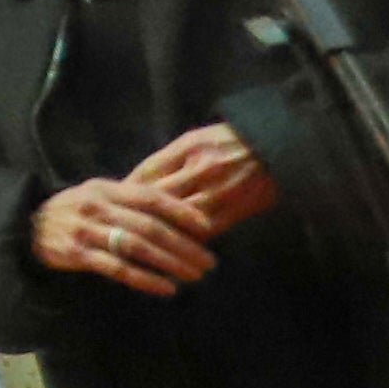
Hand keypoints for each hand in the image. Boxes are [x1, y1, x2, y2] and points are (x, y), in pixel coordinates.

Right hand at [33, 173, 222, 294]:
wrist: (25, 225)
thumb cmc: (72, 210)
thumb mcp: (96, 195)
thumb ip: (129, 200)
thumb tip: (178, 212)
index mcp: (106, 189)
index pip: (151, 197)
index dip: (181, 212)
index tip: (208, 229)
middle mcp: (97, 207)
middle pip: (149, 226)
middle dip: (184, 245)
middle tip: (209, 262)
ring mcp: (85, 231)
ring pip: (136, 247)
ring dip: (170, 263)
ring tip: (194, 275)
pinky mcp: (77, 254)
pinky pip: (118, 269)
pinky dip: (145, 279)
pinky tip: (166, 288)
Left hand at [134, 121, 281, 233]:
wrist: (276, 148)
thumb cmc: (229, 140)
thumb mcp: (195, 140)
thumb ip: (167, 160)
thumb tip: (137, 182)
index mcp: (187, 149)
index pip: (147, 173)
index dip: (127, 190)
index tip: (113, 201)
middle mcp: (201, 171)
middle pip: (159, 197)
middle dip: (137, 212)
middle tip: (120, 224)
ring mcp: (219, 193)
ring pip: (180, 218)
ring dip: (161, 230)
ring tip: (142, 241)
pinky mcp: (236, 211)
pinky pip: (206, 230)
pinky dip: (188, 239)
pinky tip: (174, 247)